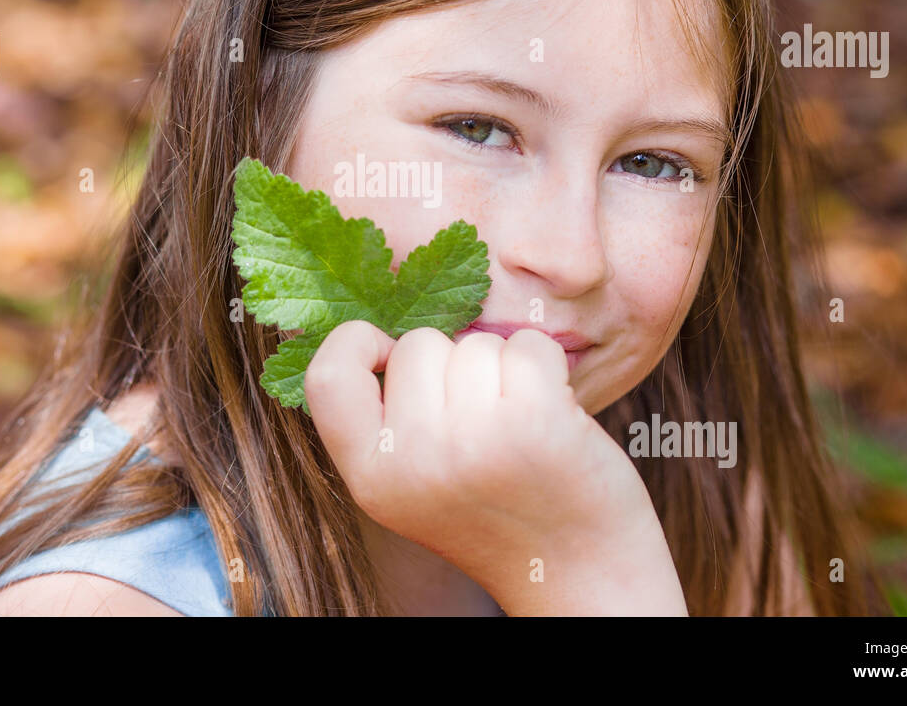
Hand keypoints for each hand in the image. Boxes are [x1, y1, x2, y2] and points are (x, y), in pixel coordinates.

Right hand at [302, 319, 686, 613]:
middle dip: (452, 364)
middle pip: (415, 346)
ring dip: (502, 368)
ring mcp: (473, 440)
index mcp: (371, 479)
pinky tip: (553, 408)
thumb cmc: (498, 515)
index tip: (390, 354)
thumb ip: (385, 422)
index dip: (357, 344)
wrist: (580, 575)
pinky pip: (528, 345)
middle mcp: (413, 462)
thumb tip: (380, 331)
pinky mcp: (535, 422)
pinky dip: (546, 364)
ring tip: (519, 424)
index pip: (327, 375)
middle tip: (483, 420)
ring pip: (474, 343)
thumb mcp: (413, 487)